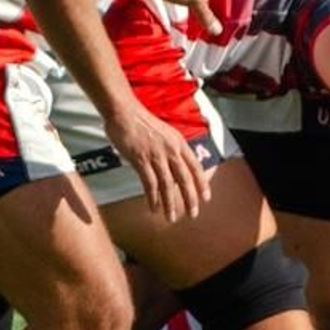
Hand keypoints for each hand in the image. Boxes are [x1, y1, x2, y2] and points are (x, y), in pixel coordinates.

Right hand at [105, 103, 211, 222]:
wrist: (124, 112)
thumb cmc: (141, 123)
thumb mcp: (165, 134)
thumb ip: (171, 150)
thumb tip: (174, 168)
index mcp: (179, 143)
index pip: (196, 167)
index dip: (202, 184)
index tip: (206, 198)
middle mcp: (171, 150)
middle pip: (185, 179)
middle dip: (190, 199)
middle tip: (193, 214)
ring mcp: (156, 155)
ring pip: (168, 184)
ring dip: (170, 203)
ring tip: (171, 218)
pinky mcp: (141, 159)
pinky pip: (149, 183)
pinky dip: (153, 198)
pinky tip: (154, 208)